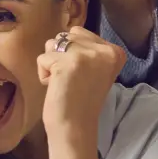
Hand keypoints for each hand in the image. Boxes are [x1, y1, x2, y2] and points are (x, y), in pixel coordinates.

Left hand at [36, 25, 124, 149]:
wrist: (75, 126)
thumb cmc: (81, 99)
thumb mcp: (96, 69)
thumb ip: (88, 48)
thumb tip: (67, 32)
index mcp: (115, 51)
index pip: (80, 32)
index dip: (73, 54)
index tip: (82, 76)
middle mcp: (105, 50)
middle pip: (66, 35)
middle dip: (61, 56)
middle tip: (72, 79)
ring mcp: (87, 55)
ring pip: (52, 43)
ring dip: (51, 63)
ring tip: (63, 82)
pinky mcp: (67, 63)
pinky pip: (42, 58)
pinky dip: (43, 74)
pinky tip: (56, 87)